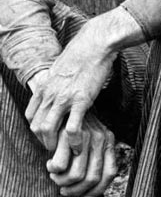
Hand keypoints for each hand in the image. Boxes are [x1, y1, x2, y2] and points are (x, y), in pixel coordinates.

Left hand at [26, 20, 117, 152]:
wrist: (94, 44)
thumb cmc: (82, 54)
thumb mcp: (61, 68)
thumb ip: (56, 82)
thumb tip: (58, 87)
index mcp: (44, 87)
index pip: (30, 116)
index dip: (36, 130)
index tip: (48, 135)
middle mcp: (50, 94)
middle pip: (36, 126)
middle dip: (44, 142)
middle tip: (57, 148)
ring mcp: (64, 98)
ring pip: (48, 130)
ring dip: (55, 145)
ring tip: (65, 152)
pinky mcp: (81, 101)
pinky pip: (71, 128)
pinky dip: (73, 142)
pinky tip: (80, 146)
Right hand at [46, 112, 116, 196]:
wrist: (66, 97)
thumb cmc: (79, 123)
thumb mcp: (94, 137)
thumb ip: (96, 156)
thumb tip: (90, 189)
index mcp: (109, 141)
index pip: (110, 174)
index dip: (98, 190)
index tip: (85, 195)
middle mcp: (100, 139)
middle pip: (91, 178)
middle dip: (75, 190)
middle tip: (64, 188)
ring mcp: (84, 137)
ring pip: (75, 175)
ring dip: (62, 181)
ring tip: (55, 175)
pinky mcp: (66, 135)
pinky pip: (59, 165)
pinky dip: (54, 169)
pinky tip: (50, 164)